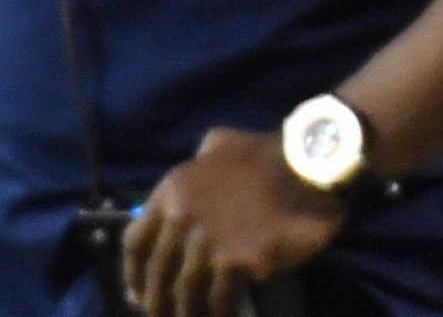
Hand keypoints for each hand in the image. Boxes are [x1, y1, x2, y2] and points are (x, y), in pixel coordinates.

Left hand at [124, 127, 343, 316]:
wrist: (309, 164)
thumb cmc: (267, 152)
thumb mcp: (222, 143)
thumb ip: (200, 160)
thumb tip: (197, 167)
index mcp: (173, 192)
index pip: (135, 241)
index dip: (133, 272)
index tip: (137, 291)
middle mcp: (181, 220)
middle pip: (158, 274)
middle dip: (156, 302)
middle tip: (162, 316)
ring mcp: (208, 244)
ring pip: (185, 292)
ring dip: (185, 313)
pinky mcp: (236, 263)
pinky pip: (220, 298)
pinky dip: (218, 312)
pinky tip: (221, 316)